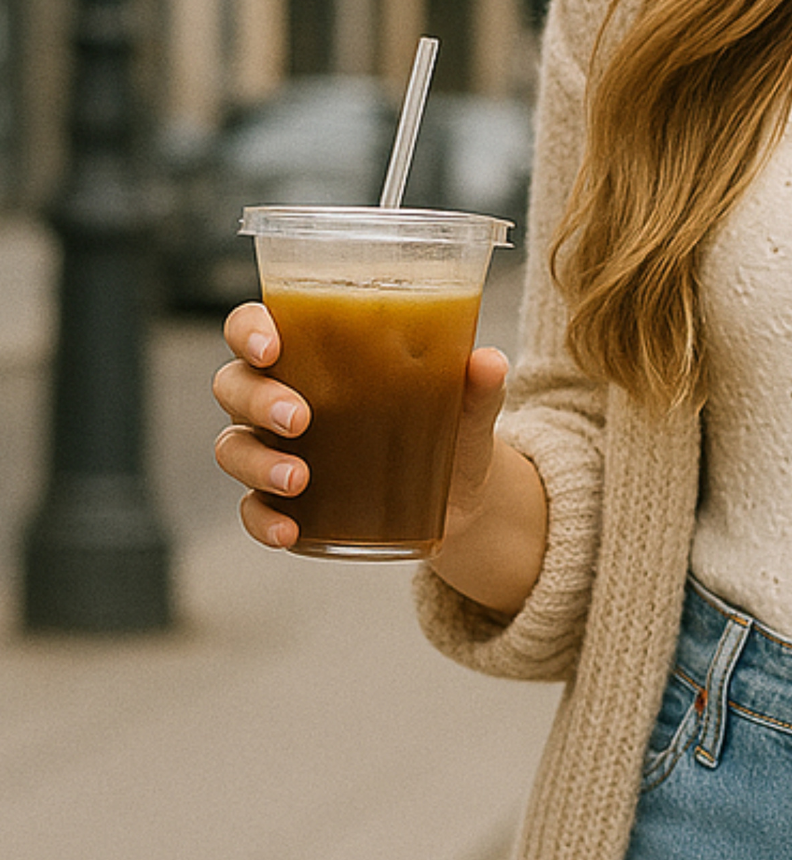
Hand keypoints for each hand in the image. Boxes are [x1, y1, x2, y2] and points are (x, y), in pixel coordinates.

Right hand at [211, 301, 509, 551]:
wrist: (460, 497)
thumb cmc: (449, 428)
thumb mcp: (466, 411)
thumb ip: (476, 387)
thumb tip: (490, 362)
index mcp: (313, 354)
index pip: (255, 327)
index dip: (248, 331)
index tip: (271, 347)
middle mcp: (282, 396)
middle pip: (235, 385)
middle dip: (256, 399)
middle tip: (299, 418)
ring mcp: (277, 450)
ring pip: (233, 446)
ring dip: (257, 462)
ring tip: (298, 478)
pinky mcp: (288, 501)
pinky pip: (253, 509)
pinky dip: (263, 520)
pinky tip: (290, 532)